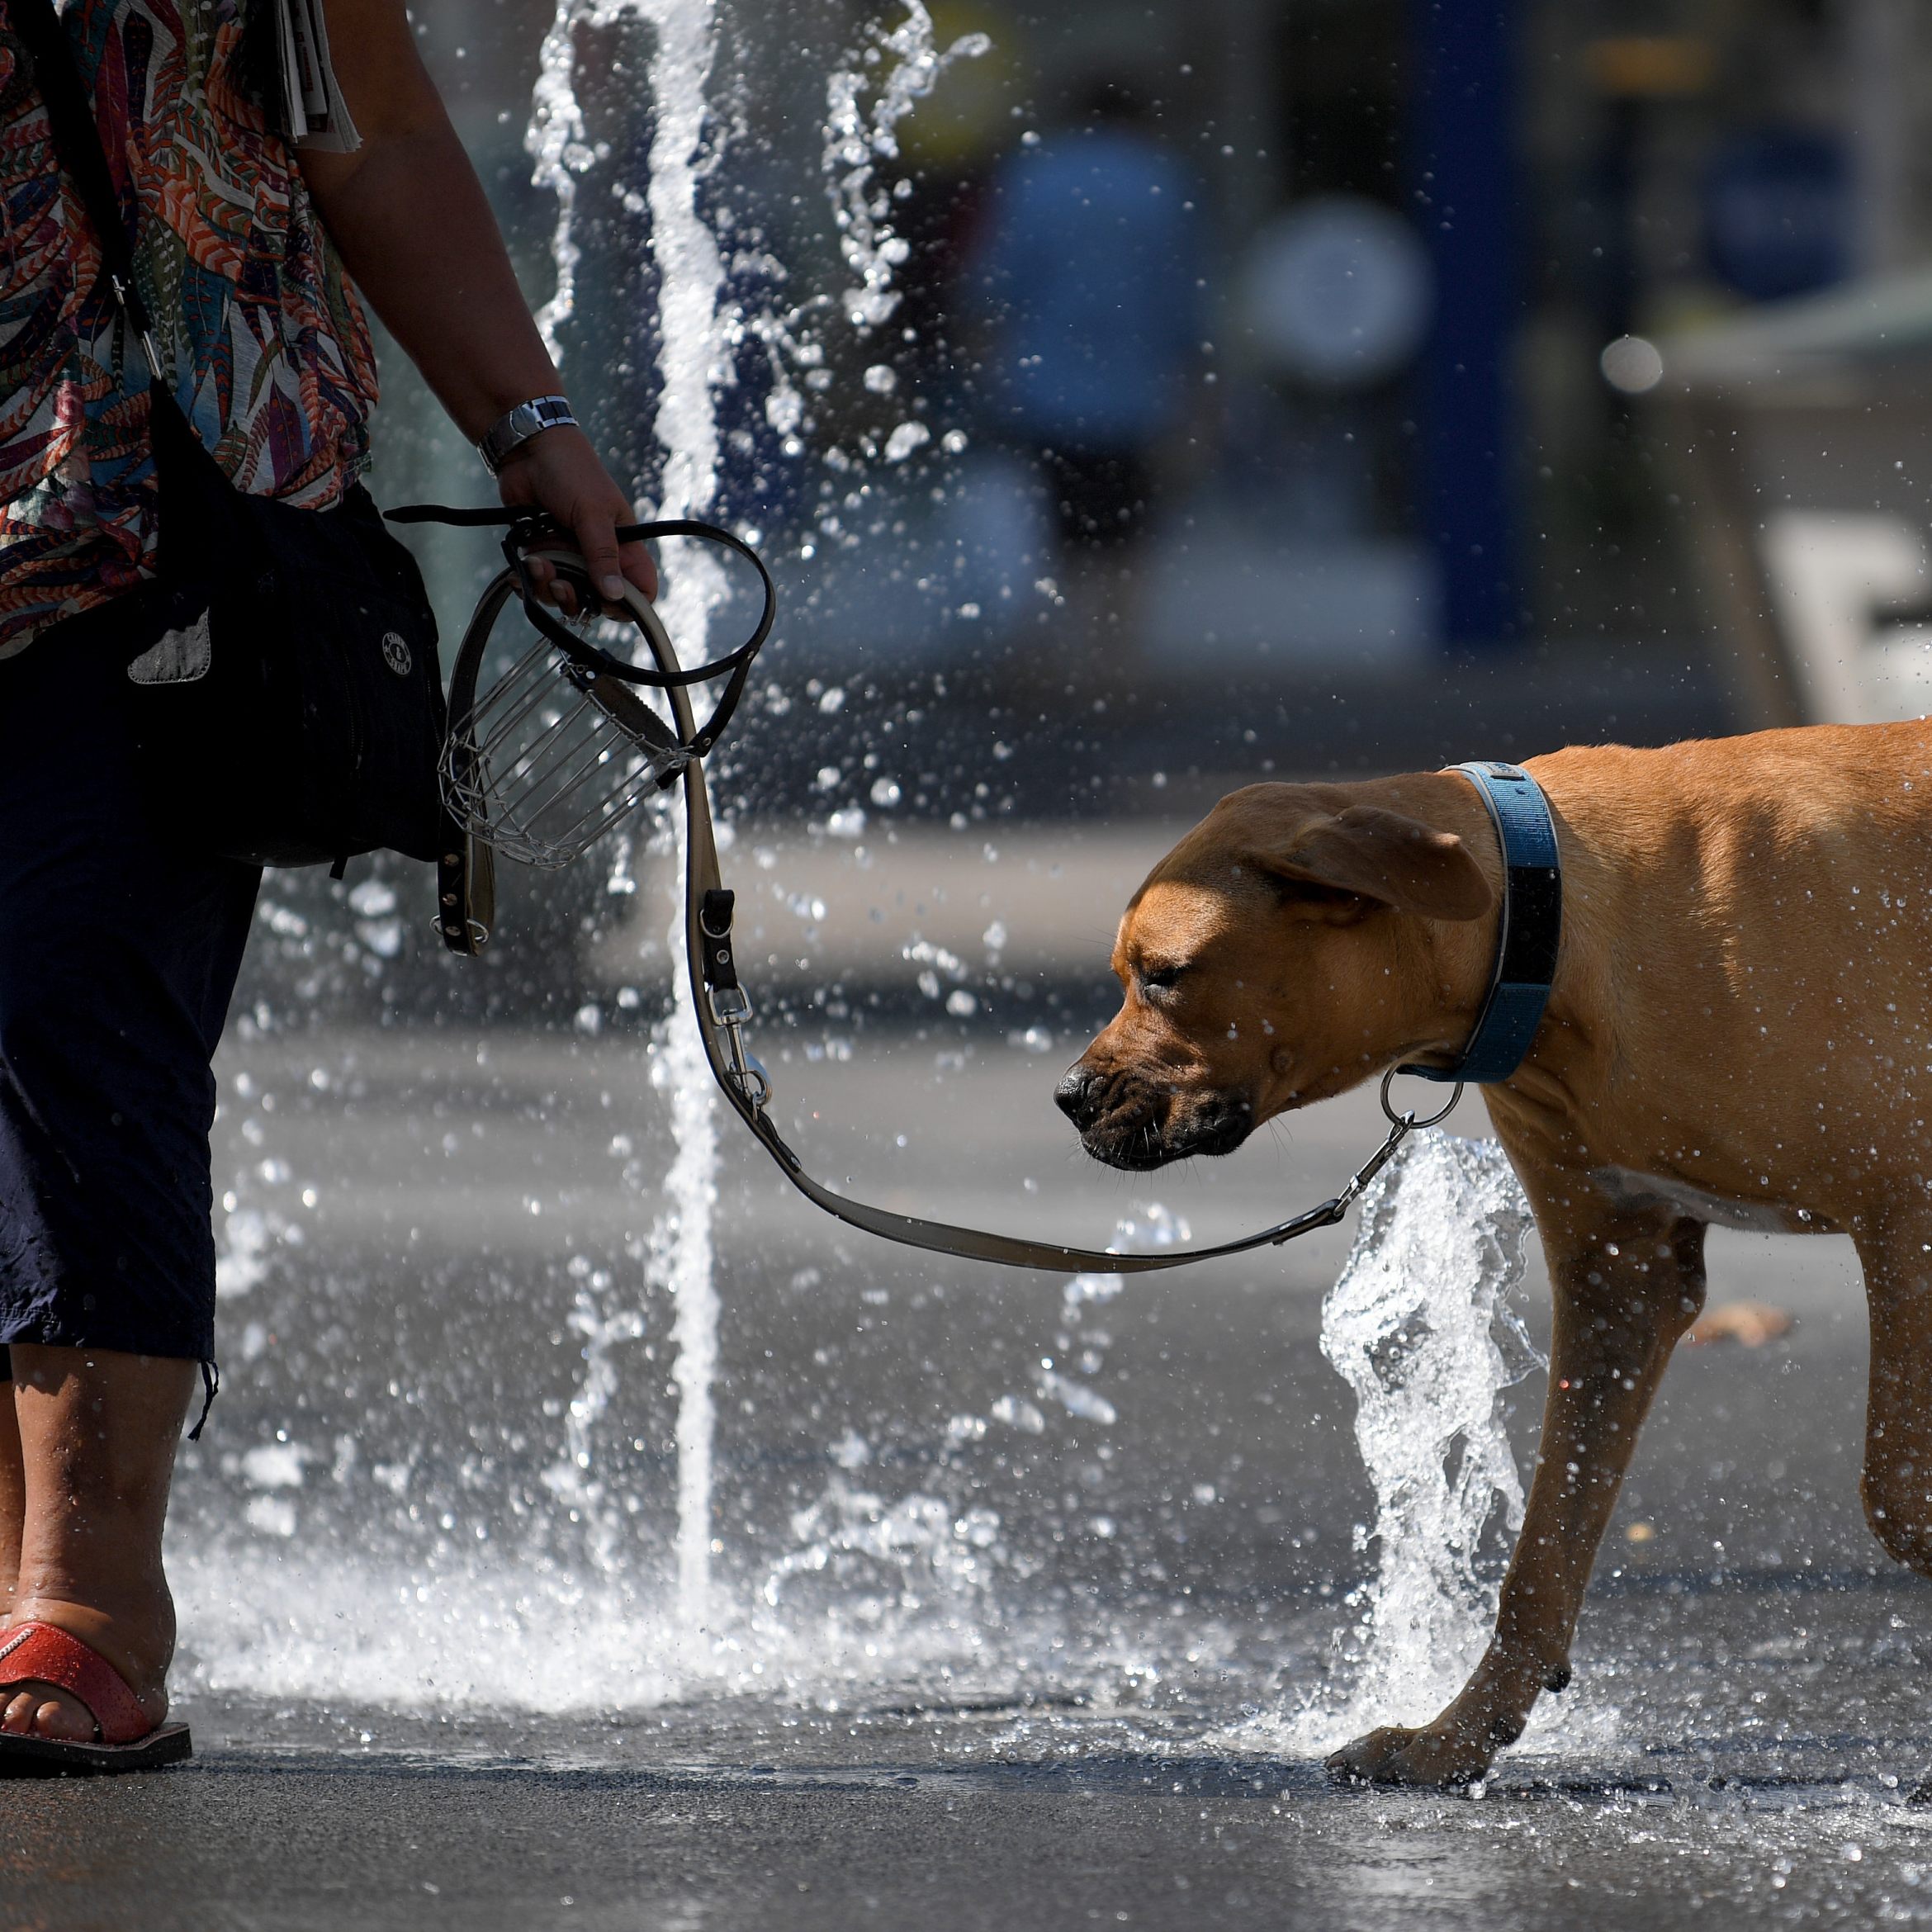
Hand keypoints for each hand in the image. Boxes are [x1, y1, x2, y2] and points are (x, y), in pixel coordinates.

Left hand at [494, 425, 658, 614]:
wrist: (528, 450)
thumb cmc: (572, 473)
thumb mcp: (593, 514)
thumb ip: (603, 555)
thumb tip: (615, 595)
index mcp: (623, 547)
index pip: (639, 590)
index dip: (627, 605)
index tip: (605, 602)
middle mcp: (598, 557)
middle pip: (597, 602)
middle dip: (577, 599)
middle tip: (562, 583)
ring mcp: (569, 558)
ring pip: (565, 596)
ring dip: (548, 588)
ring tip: (537, 563)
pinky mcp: (543, 554)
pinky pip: (539, 584)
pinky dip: (530, 582)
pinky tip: (524, 567)